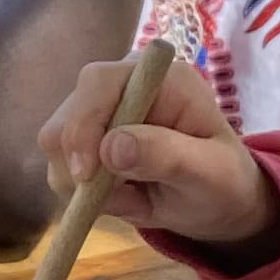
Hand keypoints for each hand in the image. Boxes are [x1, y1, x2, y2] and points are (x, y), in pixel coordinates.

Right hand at [38, 50, 277, 256]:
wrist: (218, 202)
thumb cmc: (223, 182)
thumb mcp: (209, 173)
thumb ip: (166, 155)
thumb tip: (110, 147)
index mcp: (157, 77)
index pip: (97, 82)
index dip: (84, 125)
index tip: (87, 174)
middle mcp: (121, 86)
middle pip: (66, 116)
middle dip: (81, 164)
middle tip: (116, 198)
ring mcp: (99, 114)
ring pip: (56, 146)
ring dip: (85, 185)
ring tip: (133, 197)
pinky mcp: (85, 141)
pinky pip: (60, 168)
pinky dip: (85, 194)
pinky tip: (123, 196)